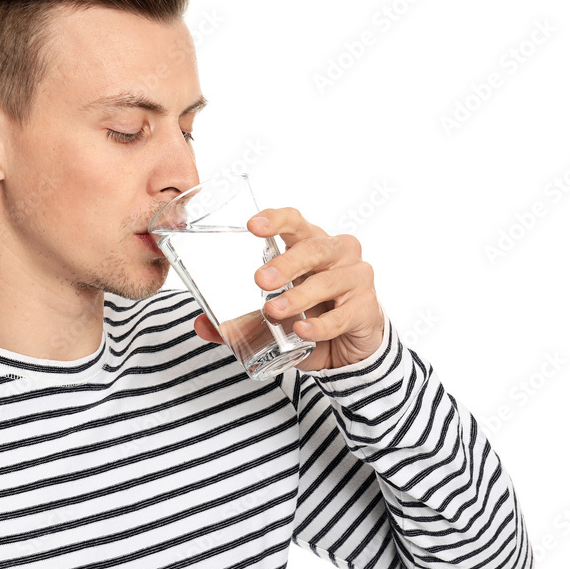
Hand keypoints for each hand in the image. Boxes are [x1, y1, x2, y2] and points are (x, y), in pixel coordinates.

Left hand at [193, 207, 384, 371]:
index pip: (295, 221)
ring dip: (299, 297)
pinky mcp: (367, 309)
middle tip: (259, 280)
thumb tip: (202, 325)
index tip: (251, 226)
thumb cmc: (310, 314)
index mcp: (310, 243)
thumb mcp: (272, 315)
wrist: (348, 347)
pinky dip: (321, 324)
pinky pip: (344, 315)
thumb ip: (238, 319)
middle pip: (314, 248)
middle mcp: (338, 253)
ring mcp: (357, 279)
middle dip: (286, 263)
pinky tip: (303, 331)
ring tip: (273, 310)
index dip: (275, 220)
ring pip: (328, 281)